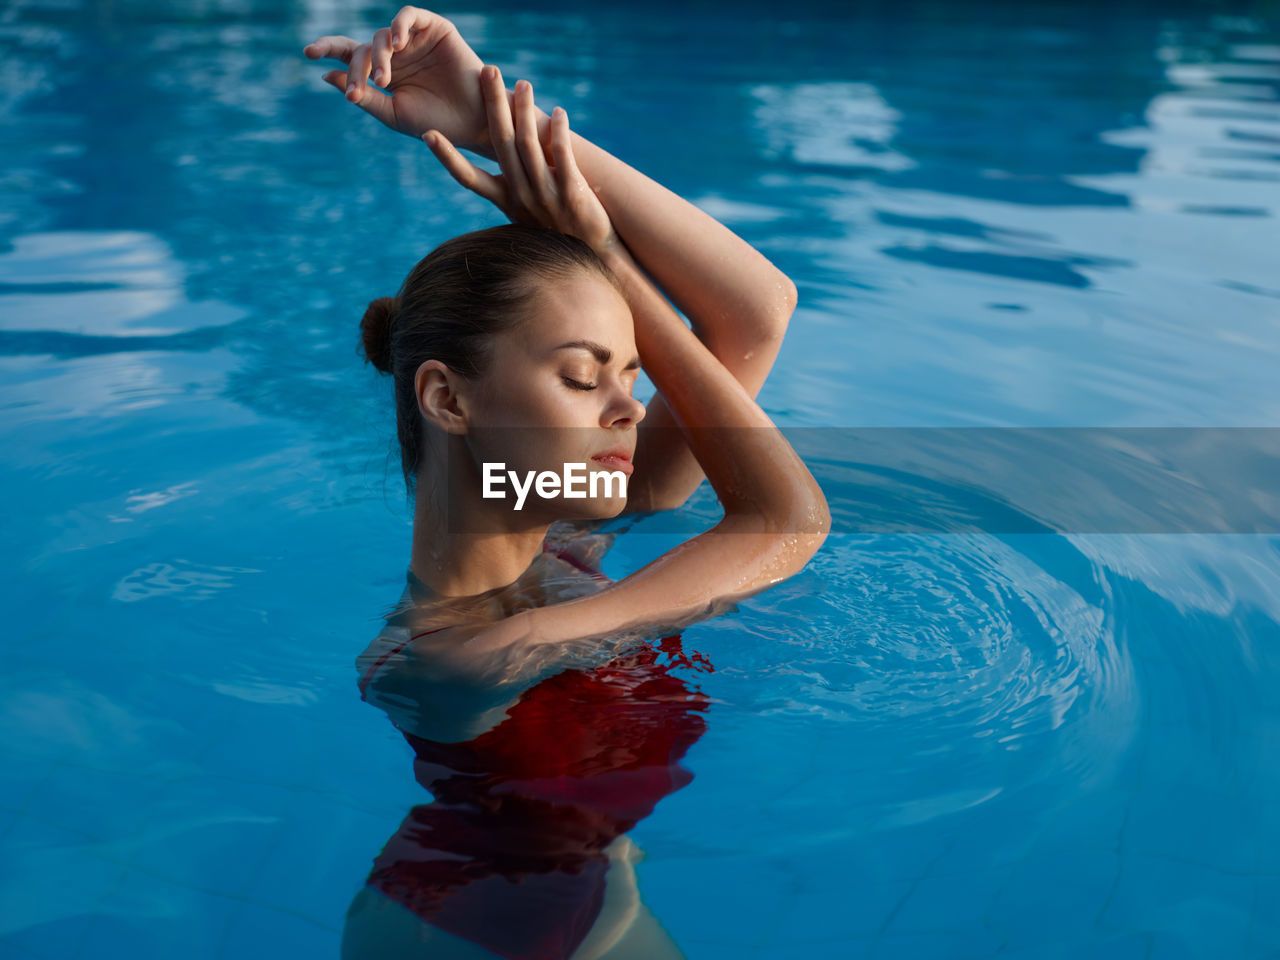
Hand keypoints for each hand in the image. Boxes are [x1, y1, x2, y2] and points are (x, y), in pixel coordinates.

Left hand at [303, 7, 490, 154]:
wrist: (476, 124)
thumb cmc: (437, 123)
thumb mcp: (393, 113)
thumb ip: (363, 94)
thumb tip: (326, 74)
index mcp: (384, 73)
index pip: (349, 55)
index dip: (328, 49)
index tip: (307, 52)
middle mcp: (396, 54)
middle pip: (363, 48)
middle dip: (357, 68)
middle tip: (362, 90)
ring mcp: (415, 40)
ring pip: (382, 35)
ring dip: (378, 56)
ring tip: (384, 79)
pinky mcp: (435, 28)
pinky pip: (409, 16)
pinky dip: (398, 26)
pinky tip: (397, 44)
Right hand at [424, 65, 619, 254]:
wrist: (595, 257)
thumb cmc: (559, 232)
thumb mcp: (528, 213)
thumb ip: (513, 188)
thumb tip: (503, 157)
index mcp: (506, 201)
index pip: (469, 178)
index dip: (448, 157)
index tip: (427, 134)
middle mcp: (521, 198)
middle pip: (500, 145)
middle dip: (492, 106)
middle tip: (487, 71)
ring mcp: (546, 197)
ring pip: (529, 145)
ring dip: (524, 111)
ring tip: (523, 84)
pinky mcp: (573, 195)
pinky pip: (562, 156)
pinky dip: (558, 132)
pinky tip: (559, 112)